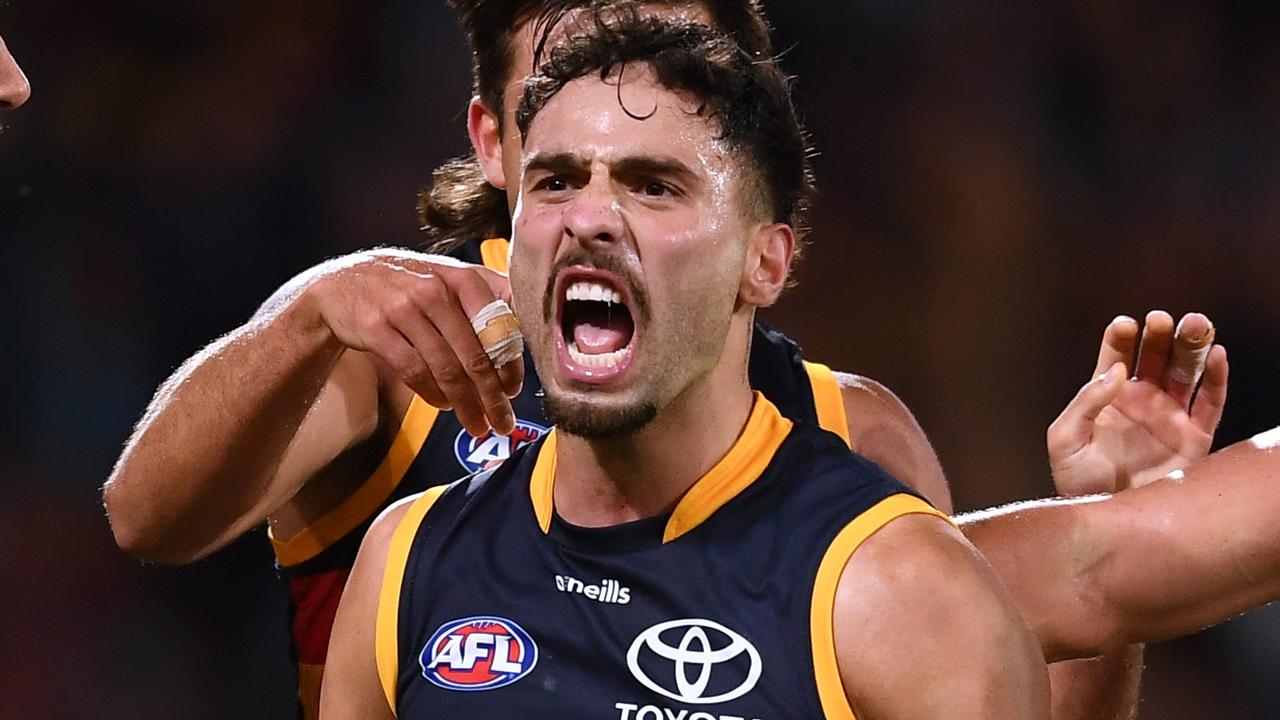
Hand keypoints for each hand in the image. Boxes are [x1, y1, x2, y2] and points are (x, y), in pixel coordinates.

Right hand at [303, 248, 522, 436]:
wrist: (340, 285)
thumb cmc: (406, 287)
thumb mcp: (446, 278)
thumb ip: (486, 296)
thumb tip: (526, 332)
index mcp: (460, 277)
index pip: (497, 326)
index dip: (510, 363)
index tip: (515, 390)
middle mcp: (434, 290)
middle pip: (473, 355)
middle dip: (492, 396)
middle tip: (503, 422)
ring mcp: (402, 309)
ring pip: (445, 369)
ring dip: (465, 404)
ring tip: (476, 425)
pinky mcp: (376, 329)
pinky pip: (414, 371)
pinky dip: (433, 394)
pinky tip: (444, 406)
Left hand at [1047, 311, 1228, 496]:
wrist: (1108, 521)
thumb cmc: (1079, 483)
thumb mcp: (1065, 440)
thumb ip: (1084, 403)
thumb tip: (1114, 373)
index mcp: (1107, 397)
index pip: (1115, 356)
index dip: (1121, 337)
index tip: (1126, 325)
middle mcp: (1142, 401)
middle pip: (1155, 356)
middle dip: (1160, 335)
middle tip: (1161, 319)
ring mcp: (1170, 417)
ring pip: (1186, 372)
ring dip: (1191, 346)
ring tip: (1194, 324)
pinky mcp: (1195, 438)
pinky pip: (1211, 403)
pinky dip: (1216, 378)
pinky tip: (1217, 355)